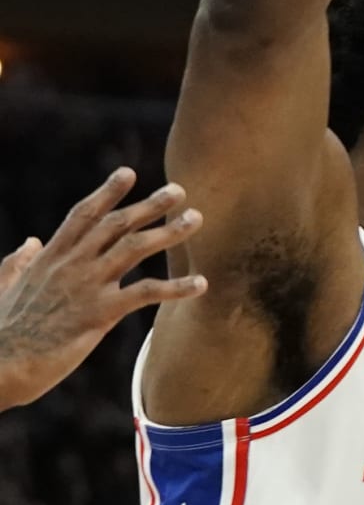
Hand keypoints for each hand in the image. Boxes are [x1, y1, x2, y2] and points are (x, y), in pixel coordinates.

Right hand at [0, 168, 204, 410]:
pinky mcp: (100, 313)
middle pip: (116, 224)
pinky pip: (145, 293)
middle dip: (149, 206)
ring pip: (134, 248)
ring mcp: (86, 286)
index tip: (128, 173)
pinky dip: (176, 287)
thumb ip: (19, 262)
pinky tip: (202, 283)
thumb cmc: (3, 330)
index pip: (83, 215)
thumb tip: (30, 243)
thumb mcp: (5, 286)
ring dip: (169, 232)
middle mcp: (70, 264)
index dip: (107, 193)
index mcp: (50, 257)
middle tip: (180, 190)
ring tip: (197, 218)